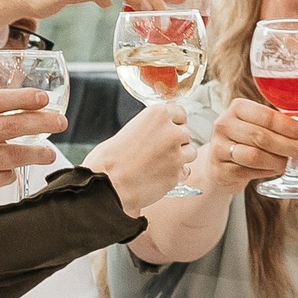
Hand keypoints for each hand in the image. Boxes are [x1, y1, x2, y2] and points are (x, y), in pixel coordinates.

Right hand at [0, 88, 63, 224]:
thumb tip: (7, 121)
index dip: (23, 98)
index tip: (43, 99)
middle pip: (12, 125)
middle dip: (42, 122)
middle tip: (60, 122)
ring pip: (14, 155)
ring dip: (36, 154)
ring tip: (48, 154)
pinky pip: (3, 177)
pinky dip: (8, 175)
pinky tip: (6, 174)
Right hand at [83, 101, 197, 214]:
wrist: (107, 184)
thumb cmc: (108, 159)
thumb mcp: (129, 130)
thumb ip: (149, 128)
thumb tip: (156, 133)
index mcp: (158, 115)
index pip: (180, 113)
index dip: (174, 123)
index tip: (168, 130)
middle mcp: (171, 132)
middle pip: (186, 133)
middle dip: (176, 142)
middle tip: (159, 151)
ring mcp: (177, 154)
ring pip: (190, 152)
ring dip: (180, 157)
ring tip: (160, 164)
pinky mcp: (177, 174)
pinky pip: (185, 171)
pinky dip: (176, 174)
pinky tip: (160, 176)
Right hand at [194, 98, 297, 192]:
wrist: (221, 163)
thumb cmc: (246, 141)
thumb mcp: (264, 128)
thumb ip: (286, 125)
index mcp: (238, 108)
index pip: (267, 115)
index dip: (291, 126)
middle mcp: (225, 124)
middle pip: (262, 136)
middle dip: (290, 145)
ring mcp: (219, 147)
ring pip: (255, 156)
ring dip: (278, 160)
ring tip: (289, 162)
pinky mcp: (219, 169)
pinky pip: (247, 172)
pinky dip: (266, 172)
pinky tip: (275, 169)